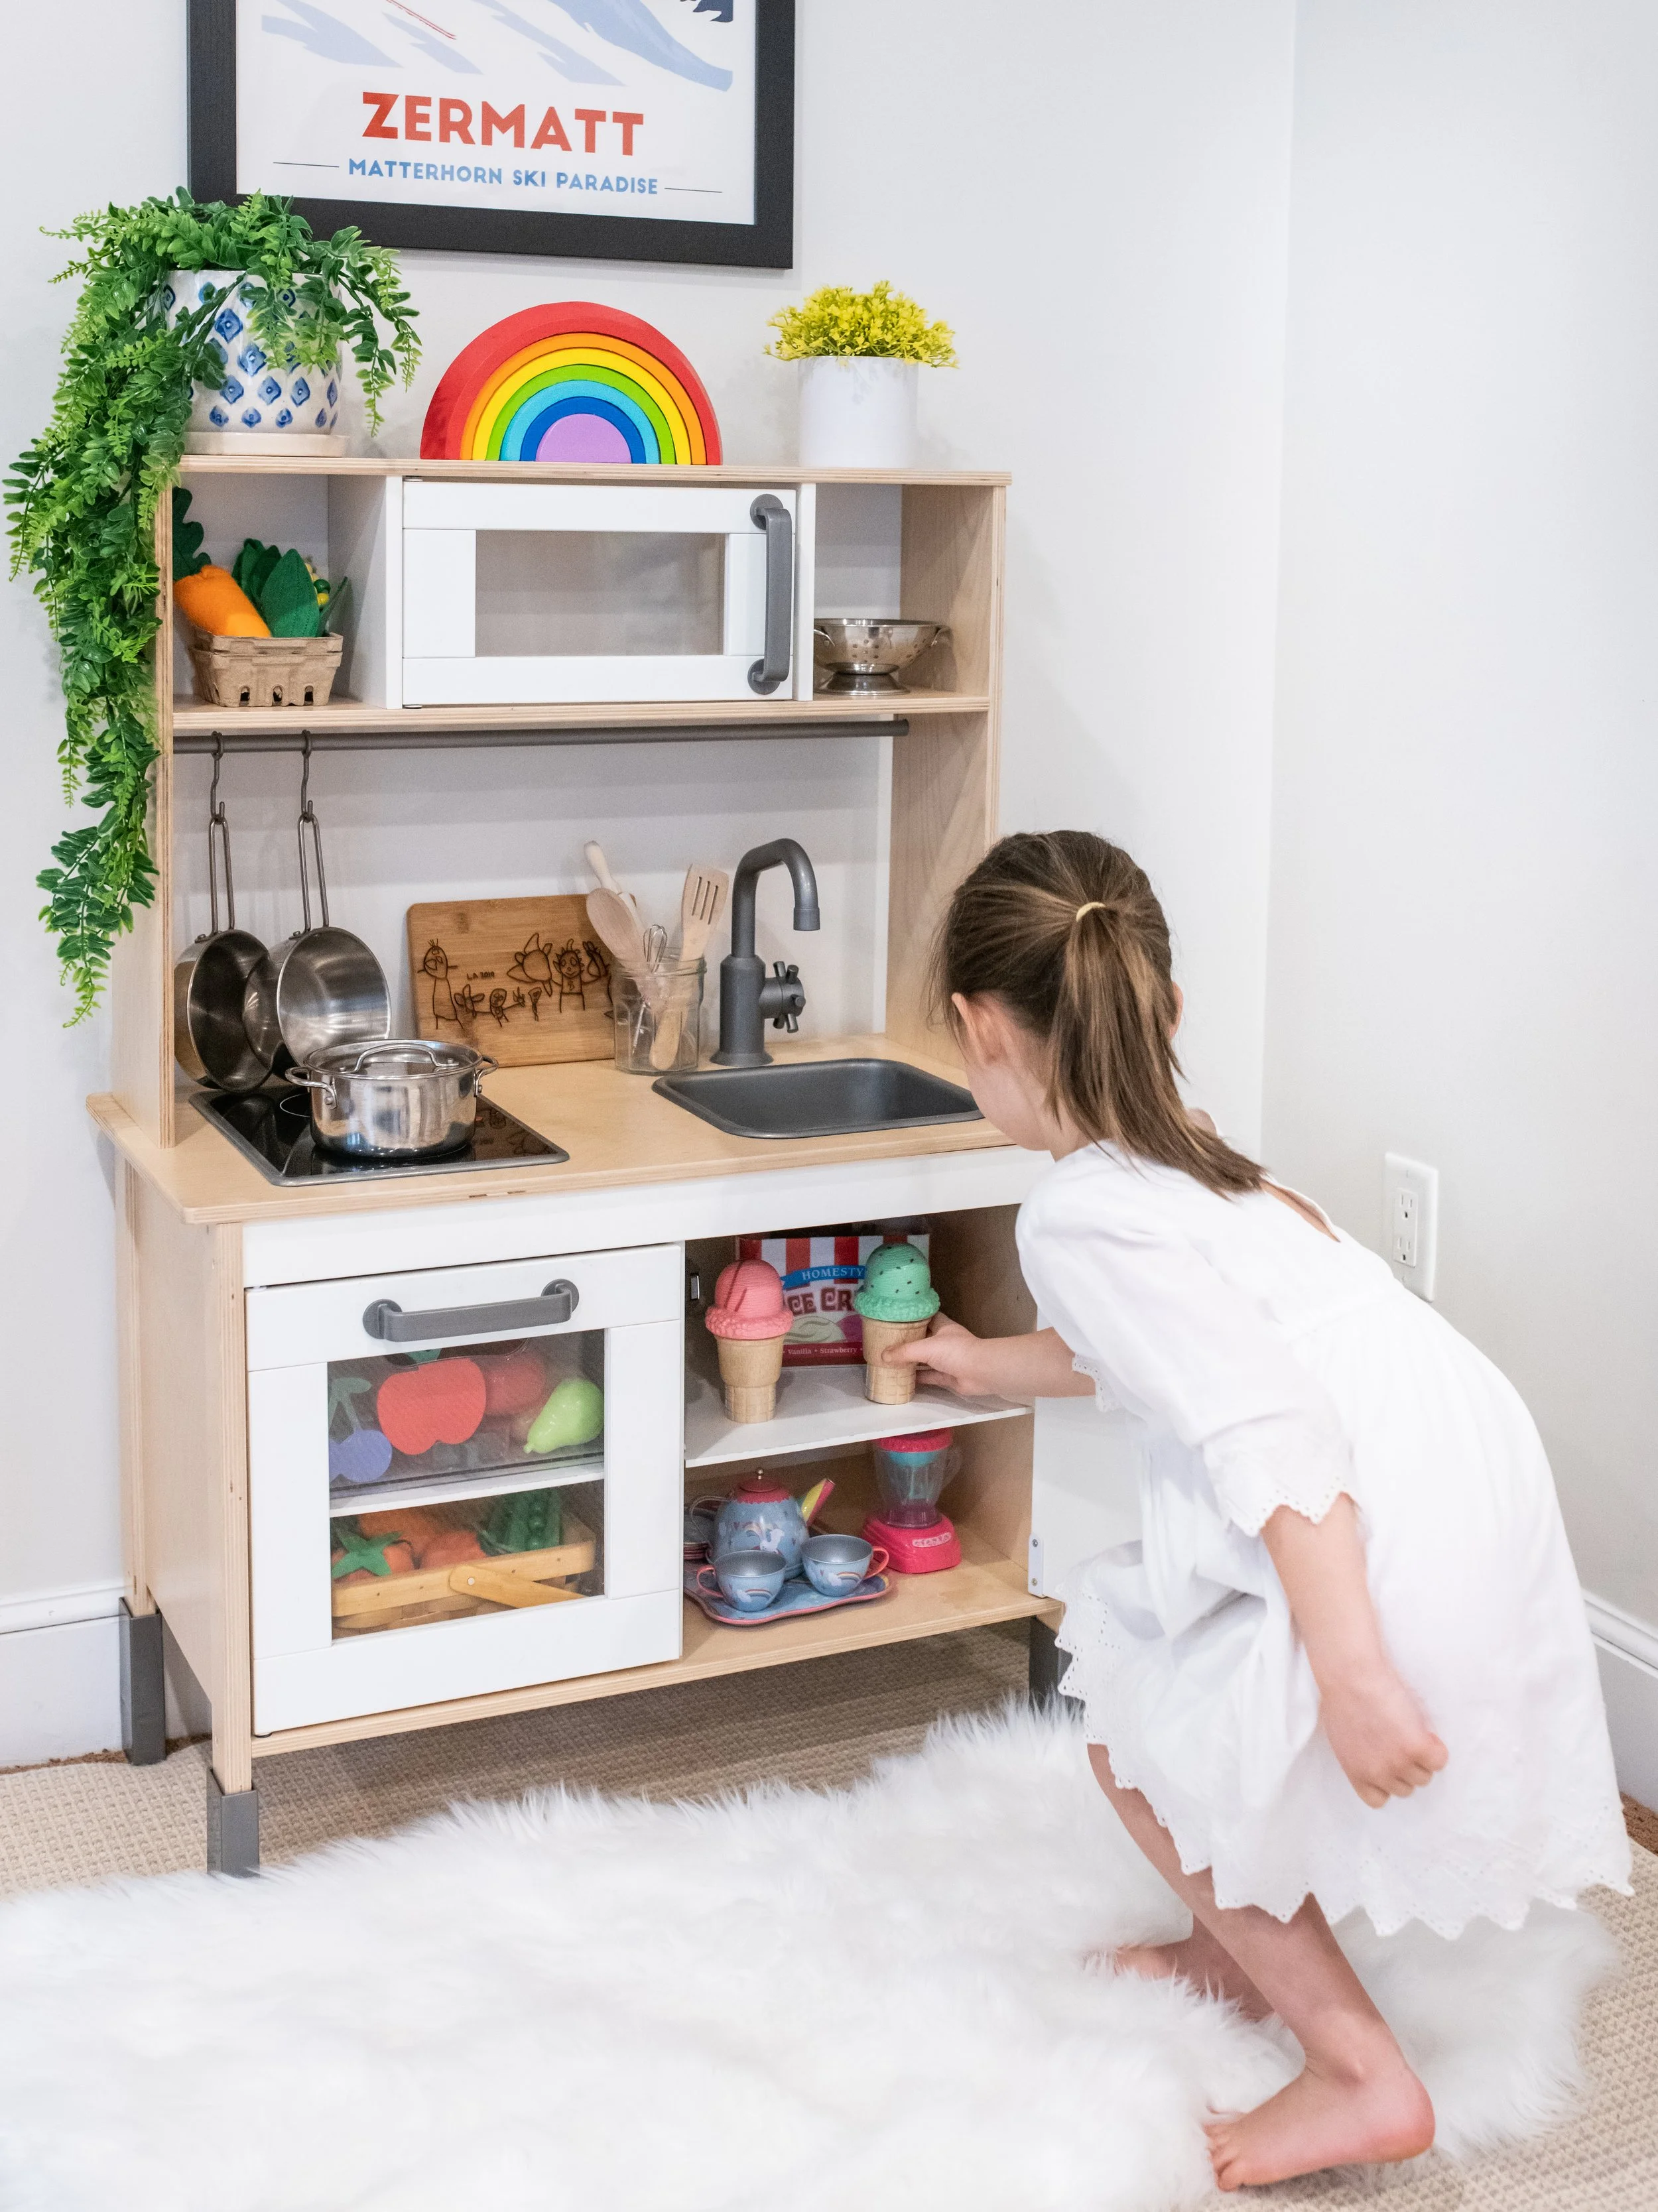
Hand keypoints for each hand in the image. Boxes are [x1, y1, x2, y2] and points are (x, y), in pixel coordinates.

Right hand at [882, 1315, 997, 1396]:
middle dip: (908, 1342)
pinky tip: (903, 1379)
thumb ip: (904, 1352)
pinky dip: (918, 1379)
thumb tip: (882, 1355)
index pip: (927, 1317)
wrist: (980, 1372)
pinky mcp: (947, 1376)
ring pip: (926, 1360)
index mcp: (943, 1327)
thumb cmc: (956, 1351)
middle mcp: (945, 1342)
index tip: (897, 1319)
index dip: (914, 1317)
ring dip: (912, 1362)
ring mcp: (947, 1360)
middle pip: (924, 1339)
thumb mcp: (926, 1347)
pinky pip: (929, 1376)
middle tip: (888, 1342)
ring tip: (891, 1361)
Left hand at [1319, 1663, 1448, 1808]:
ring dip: (1422, 1758)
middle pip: (1405, 1788)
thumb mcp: (1343, 1738)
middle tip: (1401, 1741)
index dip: (1386, 1781)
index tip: (1388, 1764)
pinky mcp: (1417, 1746)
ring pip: (1424, 1777)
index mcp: (1356, 1773)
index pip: (1377, 1799)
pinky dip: (1437, 1748)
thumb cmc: (1341, 1697)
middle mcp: (1378, 1774)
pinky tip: (1426, 1732)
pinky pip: (1439, 1760)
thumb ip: (1360, 1757)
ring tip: (1411, 1732)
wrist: (1350, 1676)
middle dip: (1405, 1767)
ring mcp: (1399, 1763)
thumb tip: (1375, 1758)